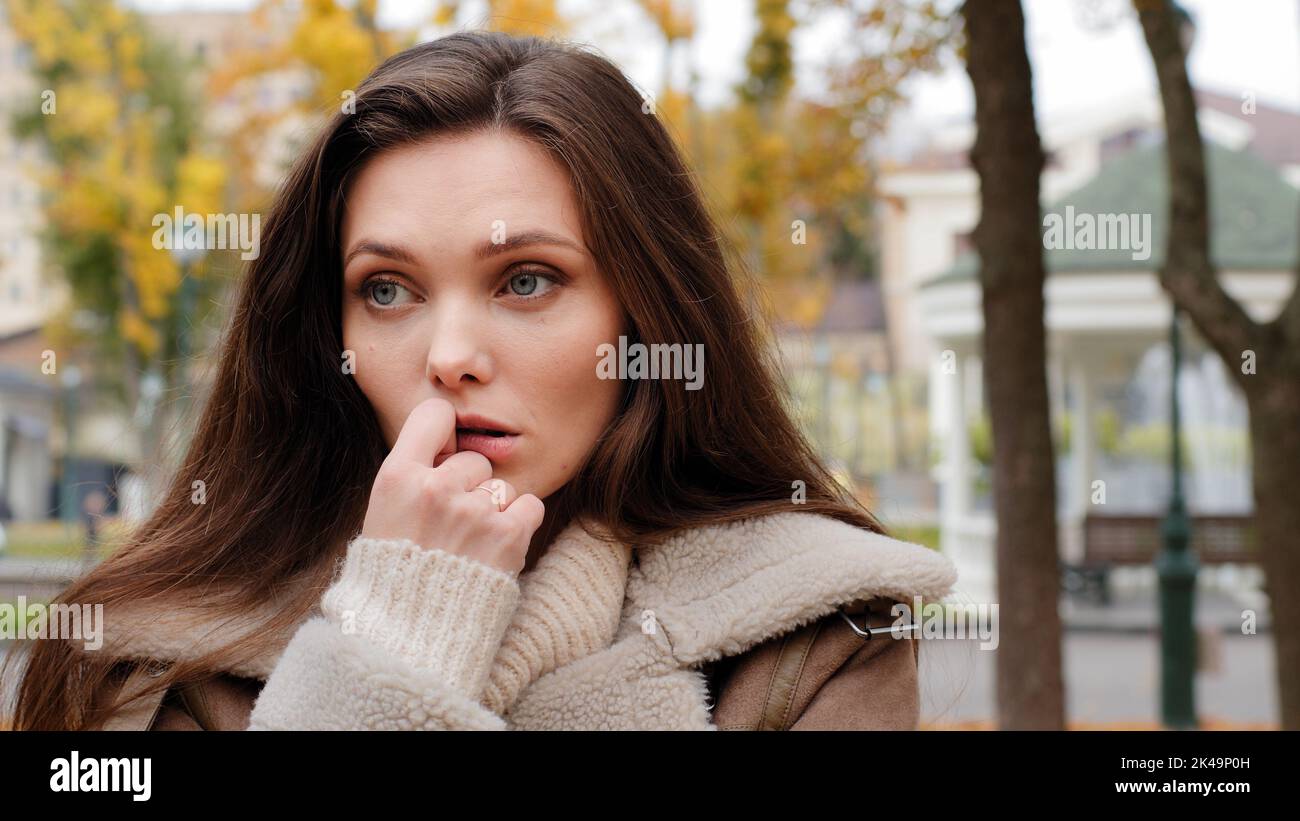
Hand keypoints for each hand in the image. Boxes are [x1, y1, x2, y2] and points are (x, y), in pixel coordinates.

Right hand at [359, 397, 543, 575]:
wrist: (412, 636)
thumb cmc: (396, 574)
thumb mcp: (384, 514)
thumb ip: (414, 473)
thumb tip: (448, 439)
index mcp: (397, 478)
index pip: (434, 414)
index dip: (443, 432)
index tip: (443, 453)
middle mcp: (435, 488)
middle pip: (474, 459)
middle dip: (468, 485)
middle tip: (449, 523)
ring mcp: (473, 512)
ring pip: (501, 487)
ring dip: (492, 510)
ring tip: (468, 544)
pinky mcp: (508, 535)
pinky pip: (529, 505)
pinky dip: (518, 525)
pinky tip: (493, 547)